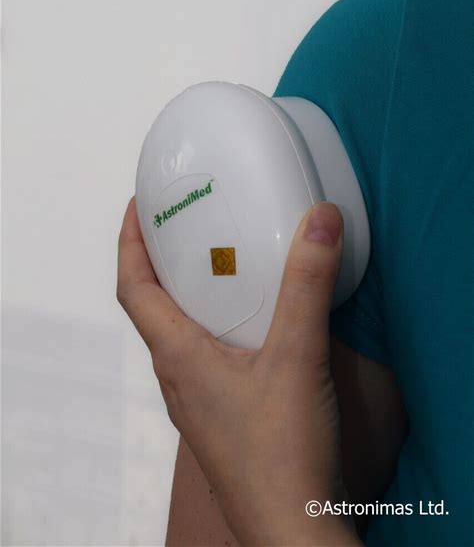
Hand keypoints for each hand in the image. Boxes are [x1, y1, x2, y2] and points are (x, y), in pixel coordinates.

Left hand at [117, 199, 360, 546]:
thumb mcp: (297, 355)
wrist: (292, 528)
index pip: (132, 288)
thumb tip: (318, 219)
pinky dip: (219, 325)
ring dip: (191, 295)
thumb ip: (309, 284)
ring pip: (181, 333)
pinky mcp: (223, 414)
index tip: (137, 208)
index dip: (128, 243)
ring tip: (222, 265)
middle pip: (154, 307)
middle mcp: (178, 376)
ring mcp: (198, 399)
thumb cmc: (280, 450)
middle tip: (188, 227)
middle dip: (163, 262)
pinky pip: (208, 356)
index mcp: (178, 355)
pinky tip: (257, 325)